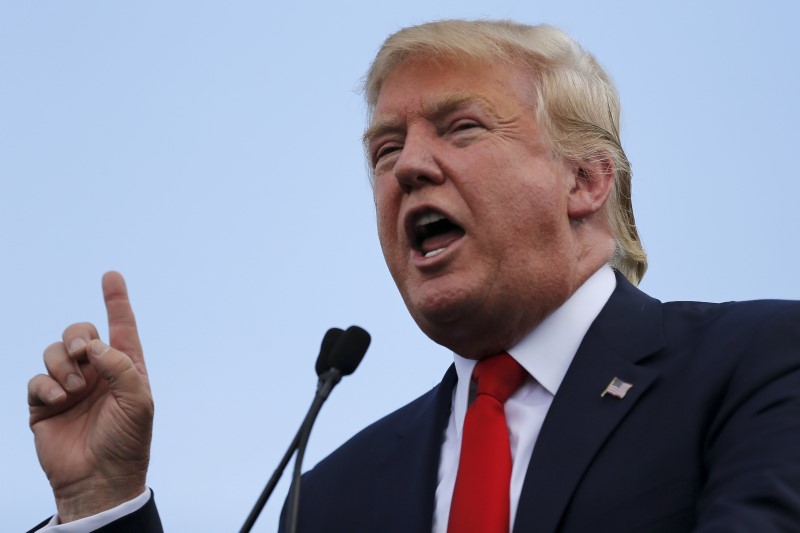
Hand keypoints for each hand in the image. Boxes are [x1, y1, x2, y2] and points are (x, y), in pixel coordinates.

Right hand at [28, 272, 152, 521]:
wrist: (99, 478)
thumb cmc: (127, 440)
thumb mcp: (138, 400)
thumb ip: (120, 365)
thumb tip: (93, 346)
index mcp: (124, 367)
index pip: (121, 327)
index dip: (116, 300)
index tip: (111, 275)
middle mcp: (96, 372)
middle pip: (80, 333)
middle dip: (79, 338)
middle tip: (84, 357)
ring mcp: (69, 386)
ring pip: (55, 351)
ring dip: (62, 364)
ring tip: (73, 390)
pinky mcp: (44, 403)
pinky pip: (36, 378)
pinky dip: (46, 385)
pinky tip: (58, 400)